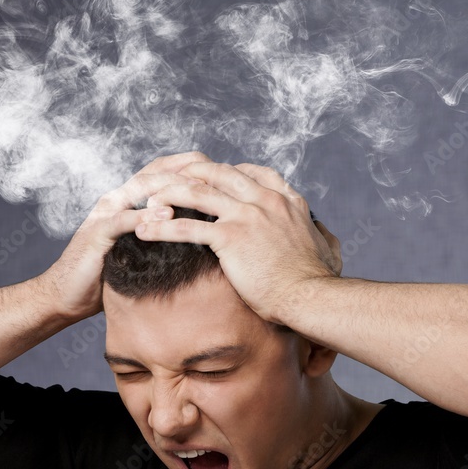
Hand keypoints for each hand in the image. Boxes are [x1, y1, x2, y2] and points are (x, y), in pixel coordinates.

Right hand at [45, 152, 211, 319]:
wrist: (67, 296)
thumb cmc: (108, 277)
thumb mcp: (142, 252)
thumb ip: (164, 237)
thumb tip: (204, 238)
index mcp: (129, 200)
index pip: (163, 170)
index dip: (193, 167)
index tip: (224, 172)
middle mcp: (117, 200)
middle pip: (155, 171)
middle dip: (188, 169)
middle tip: (219, 174)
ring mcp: (105, 214)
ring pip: (141, 188)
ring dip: (171, 186)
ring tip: (201, 189)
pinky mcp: (96, 234)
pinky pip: (122, 219)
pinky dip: (144, 216)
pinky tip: (166, 216)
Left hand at [136, 162, 341, 324]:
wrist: (312, 297)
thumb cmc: (318, 282)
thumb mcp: (325, 248)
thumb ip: (319, 235)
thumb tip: (323, 235)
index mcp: (286, 200)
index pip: (249, 171)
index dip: (222, 172)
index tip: (203, 176)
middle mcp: (265, 200)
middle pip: (216, 172)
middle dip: (186, 172)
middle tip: (164, 180)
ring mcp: (247, 215)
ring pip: (197, 192)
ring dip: (166, 192)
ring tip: (143, 199)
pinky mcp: (231, 237)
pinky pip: (188, 227)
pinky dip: (161, 227)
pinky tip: (142, 230)